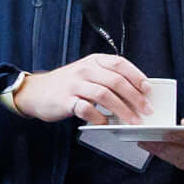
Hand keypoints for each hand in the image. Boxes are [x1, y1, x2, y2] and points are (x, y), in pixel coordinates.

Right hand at [9, 53, 153, 126]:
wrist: (35, 92)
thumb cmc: (66, 85)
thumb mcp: (87, 73)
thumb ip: (107, 78)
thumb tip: (135, 93)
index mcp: (93, 61)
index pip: (120, 64)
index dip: (137, 76)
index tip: (148, 89)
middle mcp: (84, 70)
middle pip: (116, 81)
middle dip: (135, 97)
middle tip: (146, 110)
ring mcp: (74, 85)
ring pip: (104, 95)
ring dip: (122, 110)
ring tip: (132, 120)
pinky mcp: (65, 101)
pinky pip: (86, 109)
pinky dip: (99, 118)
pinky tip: (105, 123)